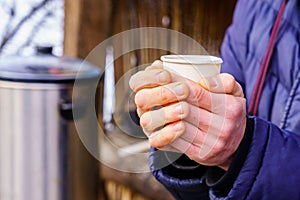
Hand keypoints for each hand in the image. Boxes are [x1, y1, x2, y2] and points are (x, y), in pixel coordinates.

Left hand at [129, 60, 246, 170]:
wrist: (237, 147)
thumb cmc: (231, 114)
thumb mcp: (236, 94)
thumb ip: (226, 81)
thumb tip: (204, 81)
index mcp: (229, 108)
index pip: (197, 93)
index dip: (176, 83)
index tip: (163, 76)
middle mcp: (222, 127)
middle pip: (184, 109)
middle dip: (164, 97)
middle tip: (152, 89)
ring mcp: (210, 143)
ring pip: (178, 126)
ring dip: (160, 115)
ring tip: (150, 105)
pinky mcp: (200, 154)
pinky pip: (176, 143)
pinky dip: (163, 133)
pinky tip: (155, 125)